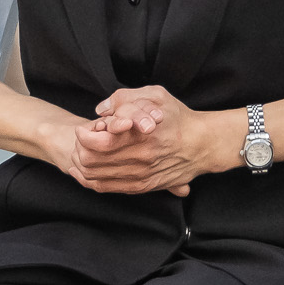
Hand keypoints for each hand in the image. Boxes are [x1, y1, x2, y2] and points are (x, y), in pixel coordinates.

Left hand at [70, 84, 238, 195]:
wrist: (203, 145)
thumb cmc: (179, 118)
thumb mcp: (155, 96)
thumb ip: (125, 98)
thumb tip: (101, 109)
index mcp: (141, 136)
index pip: (98, 142)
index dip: (85, 134)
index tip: (85, 127)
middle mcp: (139, 159)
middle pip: (92, 161)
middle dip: (81, 148)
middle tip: (83, 139)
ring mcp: (140, 176)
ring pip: (95, 177)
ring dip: (83, 165)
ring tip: (83, 152)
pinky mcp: (142, 187)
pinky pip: (107, 188)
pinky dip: (90, 180)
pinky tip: (84, 171)